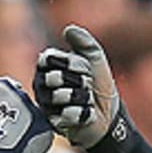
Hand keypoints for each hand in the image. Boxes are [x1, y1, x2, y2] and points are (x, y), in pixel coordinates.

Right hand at [34, 24, 125, 148]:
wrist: (110, 116)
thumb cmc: (99, 87)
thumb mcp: (95, 61)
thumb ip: (85, 43)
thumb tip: (69, 29)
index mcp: (47, 66)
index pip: (52, 58)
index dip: (75, 64)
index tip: (85, 70)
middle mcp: (41, 84)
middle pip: (56, 77)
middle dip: (81, 81)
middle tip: (87, 87)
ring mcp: (45, 104)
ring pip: (63, 96)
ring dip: (84, 98)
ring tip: (86, 101)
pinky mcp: (54, 123)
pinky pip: (69, 114)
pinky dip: (84, 114)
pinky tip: (85, 115)